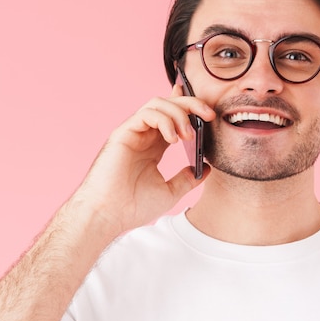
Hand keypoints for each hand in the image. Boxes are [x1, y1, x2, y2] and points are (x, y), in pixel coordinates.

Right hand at [67, 84, 215, 236]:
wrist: (109, 215)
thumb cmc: (132, 206)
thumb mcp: (170, 192)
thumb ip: (188, 179)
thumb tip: (207, 168)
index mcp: (153, 147)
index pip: (172, 118)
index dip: (187, 107)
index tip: (206, 108)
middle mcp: (143, 136)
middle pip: (168, 105)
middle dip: (192, 105)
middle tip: (210, 115)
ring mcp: (133, 133)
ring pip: (158, 104)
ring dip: (179, 114)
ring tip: (189, 136)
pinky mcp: (123, 133)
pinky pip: (147, 114)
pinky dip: (164, 120)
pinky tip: (173, 139)